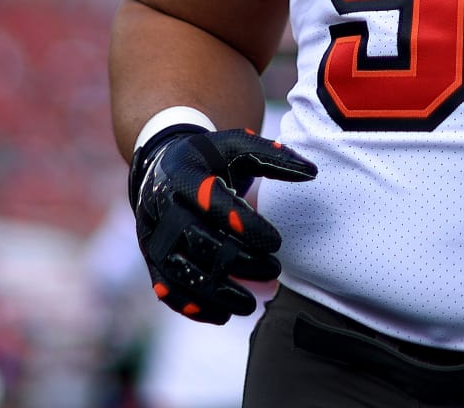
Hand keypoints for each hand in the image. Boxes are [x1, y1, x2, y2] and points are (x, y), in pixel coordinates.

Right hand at [129, 126, 316, 322]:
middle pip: (198, 240)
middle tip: (273, 270)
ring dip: (216, 292)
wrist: (162, 165)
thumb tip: (313, 171)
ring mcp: (153, 234)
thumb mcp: (238, 147)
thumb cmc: (211, 158)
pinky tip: (221, 315)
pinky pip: (167, 287)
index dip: (245, 224)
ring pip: (181, 270)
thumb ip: (274, 156)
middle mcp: (162, 206)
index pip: (213, 202)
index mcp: (184, 174)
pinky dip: (192, 305)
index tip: (277, 242)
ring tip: (250, 305)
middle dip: (237, 261)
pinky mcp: (151, 258)